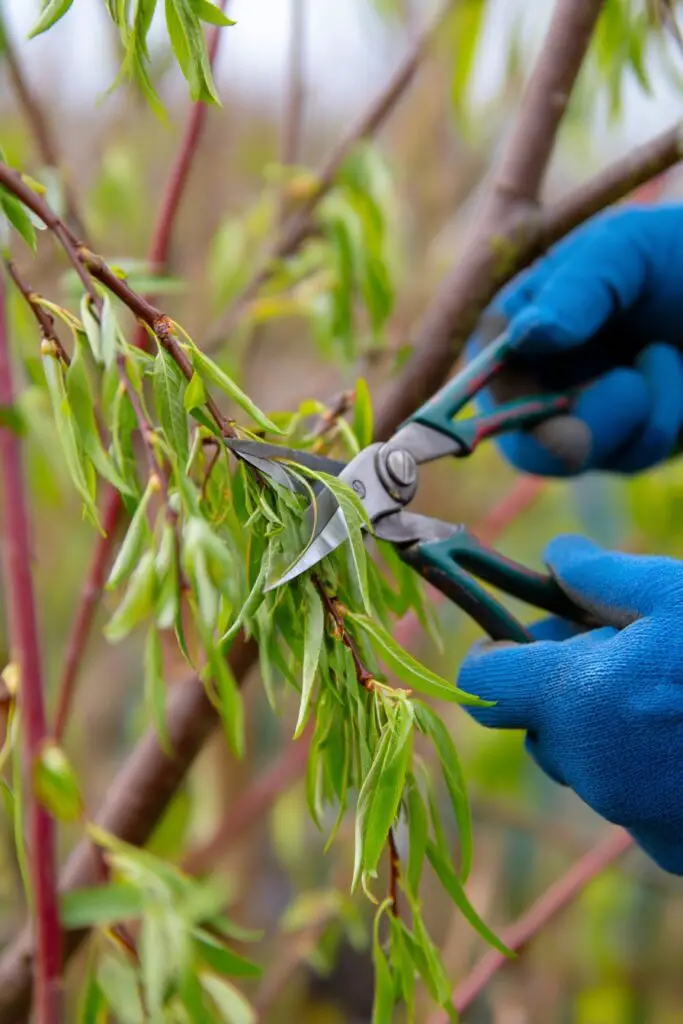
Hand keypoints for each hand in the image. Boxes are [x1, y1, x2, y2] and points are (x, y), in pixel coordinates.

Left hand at [457, 535, 682, 873]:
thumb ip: (596, 576)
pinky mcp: (671, 850)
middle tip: (614, 646)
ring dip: (602, 727)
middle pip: (538, 724)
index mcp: (575, 702)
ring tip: (664, 690)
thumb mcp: (670, 592)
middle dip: (560, 685)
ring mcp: (631, 818)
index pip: (485, 685)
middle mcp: (591, 770)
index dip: (493, 652)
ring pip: (584, 762)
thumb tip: (554, 556)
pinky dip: (643, 769)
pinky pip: (630, 801)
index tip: (518, 633)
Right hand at [467, 205, 682, 474]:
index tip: (549, 398)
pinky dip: (661, 420)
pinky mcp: (629, 441)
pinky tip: (678, 380)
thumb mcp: (625, 250)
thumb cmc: (678, 254)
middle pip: (523, 441)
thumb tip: (527, 334)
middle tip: (629, 389)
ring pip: (578, 456)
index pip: (487, 378)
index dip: (508, 400)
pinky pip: (629, 456)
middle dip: (576, 428)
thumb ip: (577, 287)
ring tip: (664, 357)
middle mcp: (541, 377)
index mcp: (521, 326)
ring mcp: (584, 415)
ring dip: (632, 412)